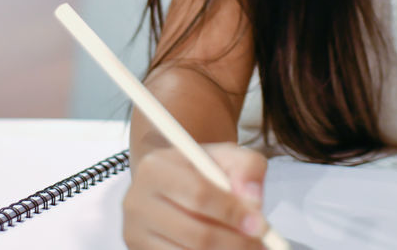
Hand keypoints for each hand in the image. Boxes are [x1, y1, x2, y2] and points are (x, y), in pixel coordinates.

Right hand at [123, 142, 269, 249]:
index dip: (232, 212)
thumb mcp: (226, 156)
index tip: (260, 224)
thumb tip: (252, 200)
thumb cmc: (201, 171)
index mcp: (154, 168)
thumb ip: (246, 168)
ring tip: (248, 247)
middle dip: (235, 243)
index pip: (198, 194)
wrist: (173, 185)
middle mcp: (137, 201)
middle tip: (260, 244)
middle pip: (195, 234)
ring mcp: (135, 233)